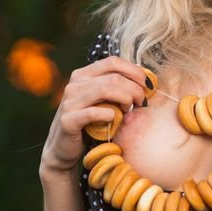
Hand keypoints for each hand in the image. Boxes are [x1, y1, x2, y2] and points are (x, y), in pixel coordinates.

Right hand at [40, 56, 149, 176]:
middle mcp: (74, 84)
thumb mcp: (103, 101)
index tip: (147, 86)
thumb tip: (144, 78)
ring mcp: (69, 101)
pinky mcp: (68, 120)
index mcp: (83, 74)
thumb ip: (116, 87)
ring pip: (105, 89)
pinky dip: (109, 115)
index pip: (113, 61)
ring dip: (125, 100)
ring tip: (129, 110)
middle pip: (114, 77)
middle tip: (142, 103)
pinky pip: (94, 112)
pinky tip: (114, 120)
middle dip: (135, 89)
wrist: (64, 149)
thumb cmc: (90, 123)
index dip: (135, 71)